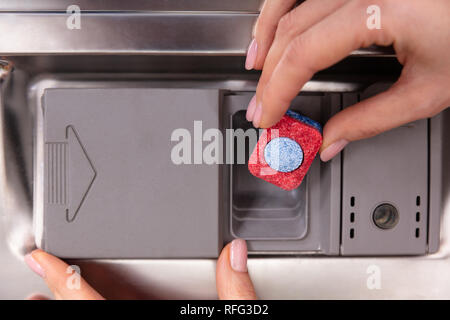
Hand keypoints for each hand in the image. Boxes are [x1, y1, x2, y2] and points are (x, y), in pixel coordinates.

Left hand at [24, 239, 256, 299]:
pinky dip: (91, 315)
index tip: (43, 260)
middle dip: (58, 294)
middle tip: (41, 272)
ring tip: (50, 293)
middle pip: (82, 316)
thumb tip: (233, 254)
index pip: (91, 304)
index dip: (65, 278)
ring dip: (68, 308)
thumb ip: (232, 292)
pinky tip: (95, 308)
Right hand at [245, 0, 449, 160]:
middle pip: (291, 31)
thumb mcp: (428, 90)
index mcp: (382, 8)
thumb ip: (370, 120)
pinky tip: (275, 27)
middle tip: (262, 107)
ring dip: (265, 36)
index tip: (268, 115)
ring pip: (288, 1)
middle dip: (269, 75)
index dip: (278, 89)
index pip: (304, 53)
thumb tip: (331, 141)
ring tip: (255, 67)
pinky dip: (282, 8)